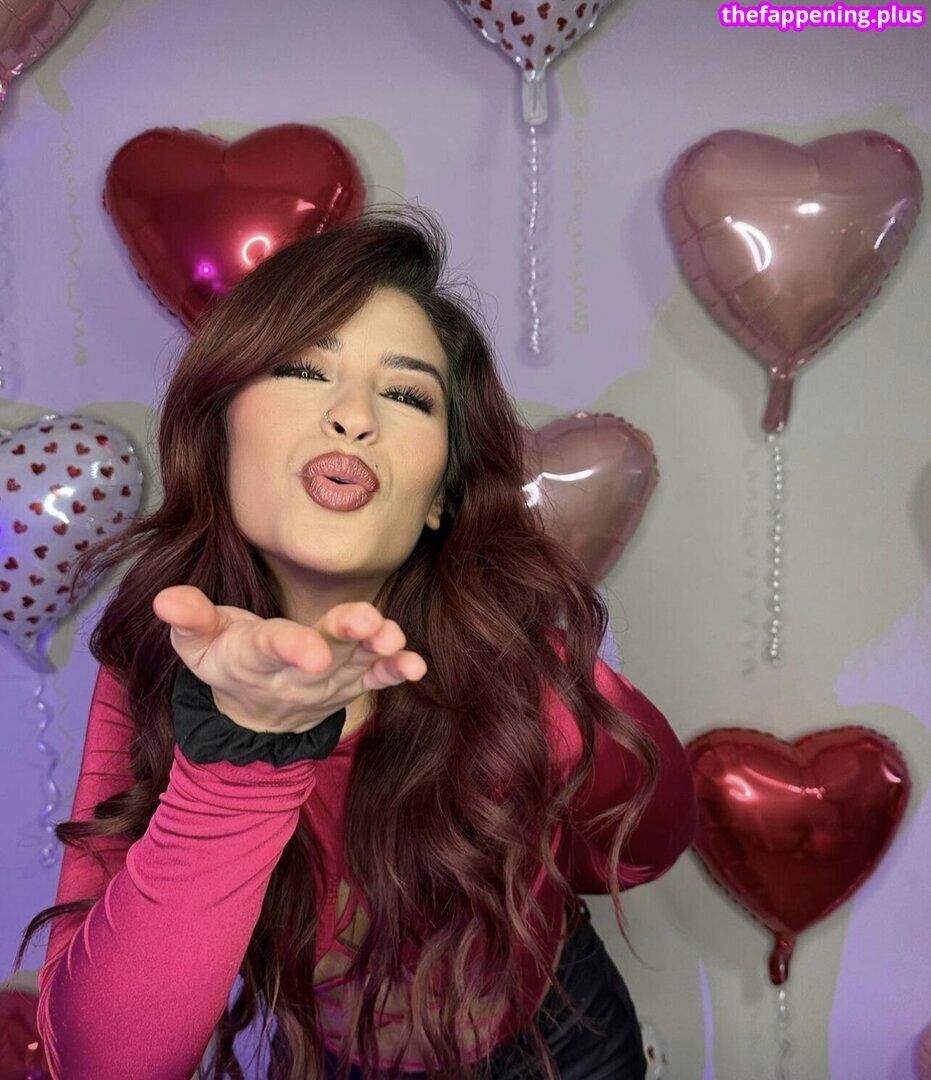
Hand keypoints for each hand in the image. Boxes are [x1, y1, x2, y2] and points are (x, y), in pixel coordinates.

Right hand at [152, 585, 426, 733]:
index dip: (292, 647)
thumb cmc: (226, 658)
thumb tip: (167, 599)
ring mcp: (329, 680)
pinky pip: (377, 679)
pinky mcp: (352, 682)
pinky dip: (395, 672)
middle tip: (368, 624)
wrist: (255, 714)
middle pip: (323, 654)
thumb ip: (188, 620)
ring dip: (377, 651)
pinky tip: (415, 665)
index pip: (272, 648)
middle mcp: (296, 673)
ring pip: (355, 664)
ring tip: (393, 636)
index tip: (313, 650)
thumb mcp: (197, 643)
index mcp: (255, 657)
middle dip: (345, 638)